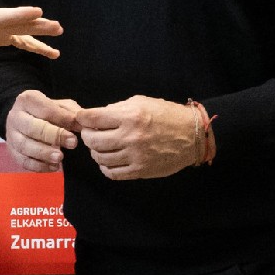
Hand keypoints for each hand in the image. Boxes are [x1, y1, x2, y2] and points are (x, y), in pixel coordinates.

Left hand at [0, 6, 60, 61]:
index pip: (1, 17)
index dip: (18, 15)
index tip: (37, 12)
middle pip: (17, 22)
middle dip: (36, 23)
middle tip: (56, 26)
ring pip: (22, 29)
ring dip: (40, 31)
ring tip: (59, 32)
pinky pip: (21, 41)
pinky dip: (35, 46)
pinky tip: (51, 53)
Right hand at [6, 88, 82, 171]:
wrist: (23, 119)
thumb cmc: (45, 112)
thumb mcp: (59, 106)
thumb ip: (71, 113)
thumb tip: (82, 124)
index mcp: (27, 100)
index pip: (45, 110)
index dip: (63, 119)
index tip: (79, 127)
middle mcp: (15, 116)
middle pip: (32, 127)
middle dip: (54, 136)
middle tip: (73, 143)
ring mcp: (11, 135)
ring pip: (25, 146)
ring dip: (44, 153)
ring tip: (60, 157)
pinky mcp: (12, 152)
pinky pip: (23, 161)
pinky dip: (39, 166)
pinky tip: (54, 167)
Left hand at [76, 97, 205, 180]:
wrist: (192, 135)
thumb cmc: (167, 115)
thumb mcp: (142, 102)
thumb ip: (118, 108)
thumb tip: (96, 117)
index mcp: (130, 116)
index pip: (93, 118)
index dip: (82, 118)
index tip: (82, 119)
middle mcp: (131, 136)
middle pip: (93, 140)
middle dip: (87, 136)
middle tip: (90, 134)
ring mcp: (135, 155)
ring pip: (100, 158)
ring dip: (95, 152)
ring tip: (100, 147)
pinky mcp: (140, 170)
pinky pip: (113, 173)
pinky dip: (105, 167)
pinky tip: (108, 160)